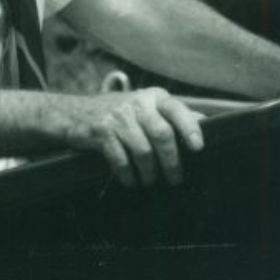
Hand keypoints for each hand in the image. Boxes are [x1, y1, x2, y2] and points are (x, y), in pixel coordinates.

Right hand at [67, 88, 204, 186]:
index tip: (198, 148)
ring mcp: (119, 117)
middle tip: (175, 179)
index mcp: (155, 97)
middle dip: (171, 161)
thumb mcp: (147, 106)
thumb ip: (173, 114)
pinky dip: (128, 175)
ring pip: (143, 150)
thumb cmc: (122, 113)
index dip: (190, 128)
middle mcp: (138, 103)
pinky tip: (132, 181)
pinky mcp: (101, 132)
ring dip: (150, 172)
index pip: (177, 109)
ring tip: (152, 182)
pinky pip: (120, 159)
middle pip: (162, 134)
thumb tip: (205, 122)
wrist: (74, 112)